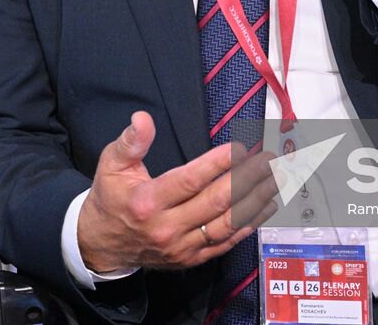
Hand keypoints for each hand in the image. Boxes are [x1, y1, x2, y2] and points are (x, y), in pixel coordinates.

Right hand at [76, 111, 278, 273]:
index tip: (240, 148)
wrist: (102, 245)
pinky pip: (226, 242)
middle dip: (246, 179)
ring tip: (275, 180)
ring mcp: (182, 247)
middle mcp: (167, 227)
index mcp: (148, 201)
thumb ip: (130, 142)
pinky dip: (248, 225)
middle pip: (215, 202)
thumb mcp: (111, 164)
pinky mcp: (192, 259)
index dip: (217, 164)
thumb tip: (143, 118)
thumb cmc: (111, 198)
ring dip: (255, 201)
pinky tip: (265, 207)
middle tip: (268, 160)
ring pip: (226, 224)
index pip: (190, 181)